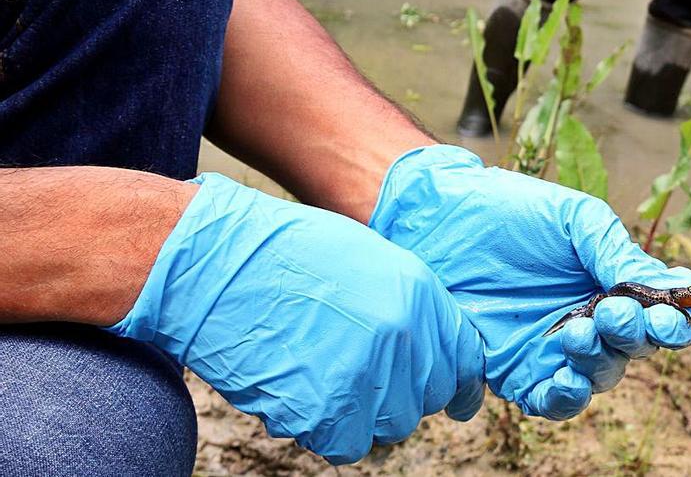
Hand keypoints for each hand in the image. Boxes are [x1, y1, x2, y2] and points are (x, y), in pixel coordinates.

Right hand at [105, 173, 484, 464]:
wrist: (215, 265)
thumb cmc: (283, 254)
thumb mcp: (367, 259)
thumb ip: (409, 304)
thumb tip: (431, 346)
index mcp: (416, 294)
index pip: (465, 359)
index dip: (460, 383)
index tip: (456, 398)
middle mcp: (401, 337)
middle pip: (428, 398)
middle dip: (403, 394)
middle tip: (363, 377)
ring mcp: (364, 377)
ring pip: (390, 425)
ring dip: (364, 412)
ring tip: (324, 375)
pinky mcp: (323, 412)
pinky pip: (347, 445)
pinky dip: (328, 431)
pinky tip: (305, 396)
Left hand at [369, 145, 690, 420]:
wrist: (439, 219)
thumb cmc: (511, 212)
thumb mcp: (576, 221)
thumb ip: (620, 256)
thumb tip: (681, 291)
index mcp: (614, 281)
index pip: (665, 315)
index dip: (677, 322)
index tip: (665, 314)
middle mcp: (593, 318)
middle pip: (636, 348)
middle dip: (632, 334)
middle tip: (610, 310)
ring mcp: (556, 347)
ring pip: (600, 376)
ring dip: (600, 362)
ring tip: (576, 333)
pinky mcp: (517, 369)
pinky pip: (552, 400)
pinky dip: (565, 398)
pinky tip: (563, 378)